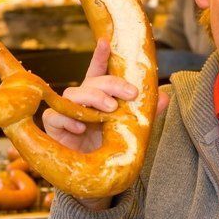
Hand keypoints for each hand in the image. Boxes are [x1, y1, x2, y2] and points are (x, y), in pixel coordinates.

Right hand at [42, 38, 168, 208]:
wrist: (94, 177)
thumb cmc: (111, 146)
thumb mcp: (131, 129)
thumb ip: (146, 113)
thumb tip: (166, 97)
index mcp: (99, 95)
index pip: (100, 71)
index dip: (102, 55)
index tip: (106, 41)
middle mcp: (81, 99)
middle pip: (91, 81)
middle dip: (111, 83)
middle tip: (129, 94)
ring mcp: (65, 111)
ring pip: (73, 93)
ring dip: (93, 98)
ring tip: (110, 110)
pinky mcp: (52, 126)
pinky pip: (55, 116)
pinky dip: (69, 120)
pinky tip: (82, 128)